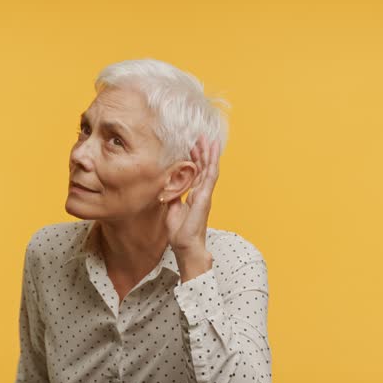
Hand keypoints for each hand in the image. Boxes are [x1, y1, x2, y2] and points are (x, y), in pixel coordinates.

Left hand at [165, 134, 220, 254]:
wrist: (185, 245)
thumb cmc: (180, 232)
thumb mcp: (172, 209)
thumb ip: (174, 196)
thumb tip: (169, 186)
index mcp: (194, 196)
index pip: (195, 174)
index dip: (194, 160)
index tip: (191, 147)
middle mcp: (201, 193)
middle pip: (203, 168)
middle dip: (202, 152)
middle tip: (200, 137)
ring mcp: (205, 193)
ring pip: (209, 168)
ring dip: (209, 153)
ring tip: (209, 138)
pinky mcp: (206, 195)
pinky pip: (211, 174)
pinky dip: (213, 161)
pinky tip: (214, 150)